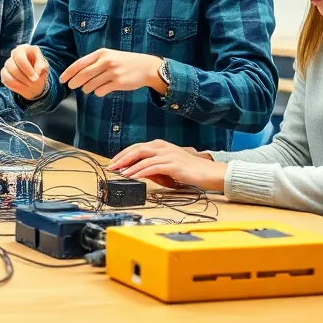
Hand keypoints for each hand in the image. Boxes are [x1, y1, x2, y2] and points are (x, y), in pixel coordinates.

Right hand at [0, 45, 49, 100]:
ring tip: (28, 84)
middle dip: (24, 78)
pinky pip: (5, 79)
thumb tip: (37, 70)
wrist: (35, 79)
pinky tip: (22, 85)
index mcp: (24, 49)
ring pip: (7, 74)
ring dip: (19, 83)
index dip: (27, 69)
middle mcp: (14, 53)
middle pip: (12, 67)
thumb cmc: (39, 70)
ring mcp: (8, 63)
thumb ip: (42, 66)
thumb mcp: (44, 67)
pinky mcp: (4, 71)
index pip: (20, 58)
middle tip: (34, 82)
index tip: (35, 78)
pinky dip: (14, 85)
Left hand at [59, 49, 161, 96]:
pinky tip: (100, 91)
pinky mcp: (118, 83)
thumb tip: (77, 73)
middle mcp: (106, 61)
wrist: (147, 67)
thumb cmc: (125, 62)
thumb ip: (95, 62)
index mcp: (102, 53)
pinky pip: (101, 91)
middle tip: (71, 86)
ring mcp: (113, 72)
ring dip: (86, 89)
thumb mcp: (110, 56)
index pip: (80, 63)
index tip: (62, 79)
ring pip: (91, 85)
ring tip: (88, 89)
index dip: (69, 72)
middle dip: (74, 82)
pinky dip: (98, 93)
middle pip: (83, 75)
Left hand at [106, 139, 224, 190]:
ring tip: (119, 173)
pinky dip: (140, 172)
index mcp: (162, 145)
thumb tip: (139, 172)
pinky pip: (152, 167)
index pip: (138, 147)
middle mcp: (164, 147)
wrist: (210, 173)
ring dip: (129, 166)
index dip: (124, 154)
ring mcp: (168, 155)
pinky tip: (133, 176)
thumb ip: (155, 166)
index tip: (114, 161)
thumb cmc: (191, 171)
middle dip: (122, 158)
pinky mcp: (173, 164)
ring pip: (143, 157)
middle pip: (137, 149)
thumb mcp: (170, 166)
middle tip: (111, 166)